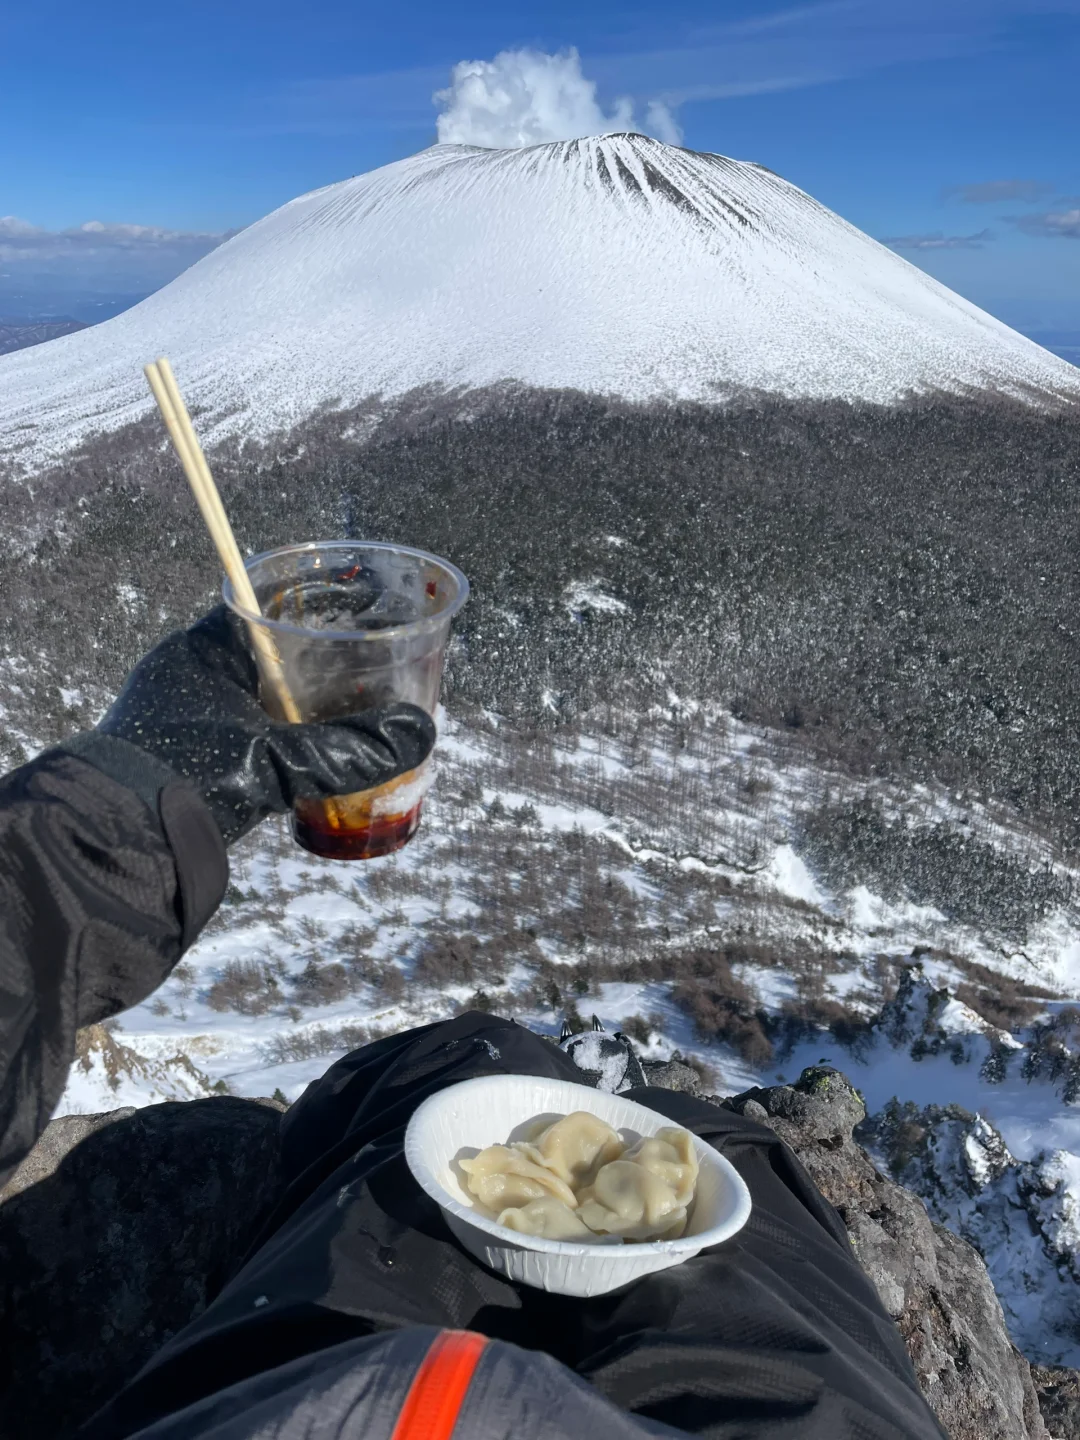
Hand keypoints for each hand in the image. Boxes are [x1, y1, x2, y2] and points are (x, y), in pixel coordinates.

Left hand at [73, 606, 435, 844]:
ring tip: (348, 718)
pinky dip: (276, 741)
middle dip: (312, 663)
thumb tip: (416, 733)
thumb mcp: (277, 759)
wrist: (115, 843)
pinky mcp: (183, 758)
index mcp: (198, 652)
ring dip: (296, 708)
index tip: (353, 614)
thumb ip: (347, 748)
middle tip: (364, 671)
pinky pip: (242, 734)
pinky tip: (308, 762)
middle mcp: (184, 676)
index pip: (260, 607)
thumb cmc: (185, 779)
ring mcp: (180, 717)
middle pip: (263, 654)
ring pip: (252, 698)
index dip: (309, 605)